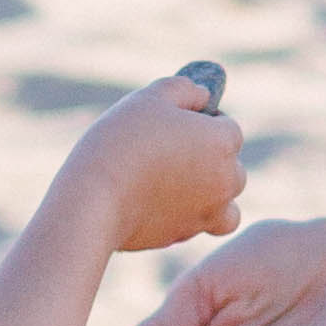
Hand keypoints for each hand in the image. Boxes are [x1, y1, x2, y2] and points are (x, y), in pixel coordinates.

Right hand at [69, 76, 247, 255]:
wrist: (95, 200)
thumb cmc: (122, 142)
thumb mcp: (151, 98)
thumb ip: (184, 90)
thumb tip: (203, 95)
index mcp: (223, 141)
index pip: (227, 127)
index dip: (203, 121)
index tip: (176, 123)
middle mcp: (226, 179)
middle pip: (230, 164)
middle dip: (209, 156)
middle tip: (169, 150)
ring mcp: (209, 211)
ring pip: (224, 200)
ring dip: (209, 191)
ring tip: (172, 181)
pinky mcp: (185, 235)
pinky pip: (199, 224)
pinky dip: (190, 216)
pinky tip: (160, 203)